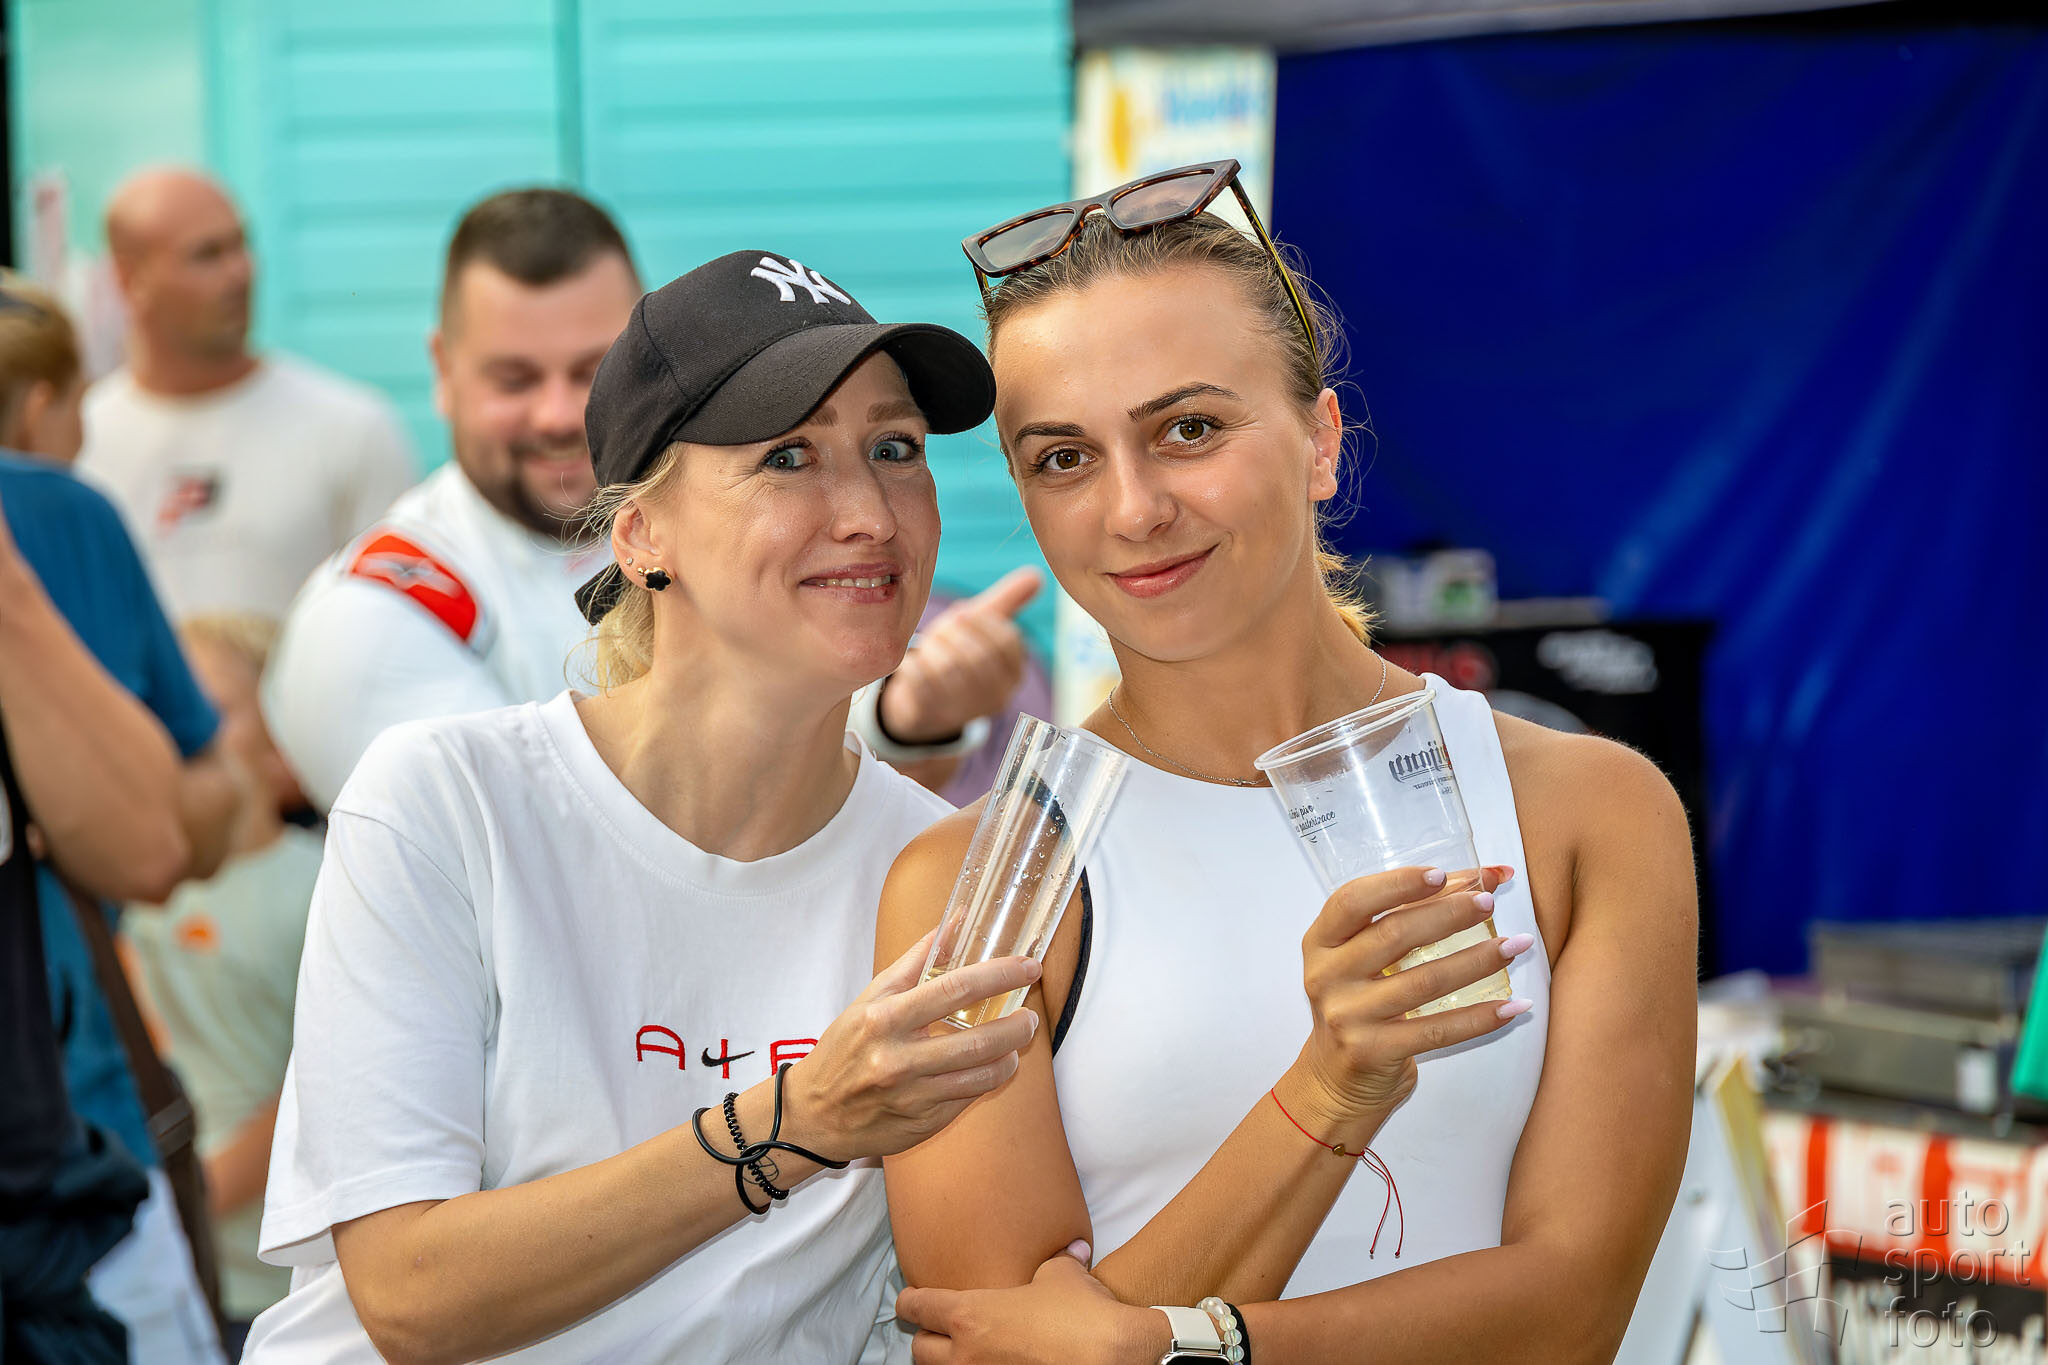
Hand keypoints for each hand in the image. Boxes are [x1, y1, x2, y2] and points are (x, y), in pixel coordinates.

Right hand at [783, 931, 1041, 1161]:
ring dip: (1010, 1055)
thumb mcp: (872, 998)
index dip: (999, 975)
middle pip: (977, 1041)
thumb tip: (956, 921)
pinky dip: (989, 1079)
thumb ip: (917, 961)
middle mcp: (897, 1059)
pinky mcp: (923, 1124)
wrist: (813, 1114)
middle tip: (1031, 1014)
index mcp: (884, 1019)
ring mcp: (912, 1096)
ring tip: (1018, 1040)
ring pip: (981, 1076)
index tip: (1027, 967)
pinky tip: (994, 1066)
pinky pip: (969, 1098)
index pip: (954, 989)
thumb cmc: (845, 1048)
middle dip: (1017, 1026)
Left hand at [882, 567, 1042, 743]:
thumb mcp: (981, 626)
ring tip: (926, 645)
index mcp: (1014, 675)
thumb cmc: (955, 653)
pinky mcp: (931, 716)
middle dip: (954, 633)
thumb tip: (1038, 574)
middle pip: (979, 655)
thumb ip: (1008, 601)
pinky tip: (911, 660)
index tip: (962, 613)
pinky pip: (921, 681)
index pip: (1007, 641)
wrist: (921, 701)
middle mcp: (996, 697)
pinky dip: (912, 663)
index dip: (982, 621)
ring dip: (933, 647)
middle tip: (941, 628)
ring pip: (949, 668)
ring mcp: (964, 711)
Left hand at [899, 1244, 1166, 1364]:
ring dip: (949, 1362)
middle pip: (919, 1351)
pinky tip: (995, 1364)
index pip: (918, 1307)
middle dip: (927, 1339)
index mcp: (970, 1315)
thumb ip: (1056, 1262)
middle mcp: (967, 1354)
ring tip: (966, 1352)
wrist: (1112, 1356)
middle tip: (941, 1330)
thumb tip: (1073, 1247)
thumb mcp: (1063, 1276)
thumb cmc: (1082, 1313)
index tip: (908, 1299)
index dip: (909, 1301)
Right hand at [1287, 864, 1528, 1134]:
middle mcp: (1327, 976)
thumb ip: (1413, 913)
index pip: (1353, 901)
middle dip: (1448, 915)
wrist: (1337, 1078)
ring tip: (1514, 945)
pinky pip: (1437, 1031)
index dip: (1397, 884)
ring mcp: (1348, 1016)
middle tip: (1488, 904)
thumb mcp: (1367, 956)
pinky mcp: (1373, 1051)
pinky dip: (1480, 1017)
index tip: (1442, 874)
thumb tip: (1488, 876)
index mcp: (1321, 942)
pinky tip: (1512, 1006)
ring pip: (1424, 982)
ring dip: (1476, 961)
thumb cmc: (1361, 1002)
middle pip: (1393, 935)